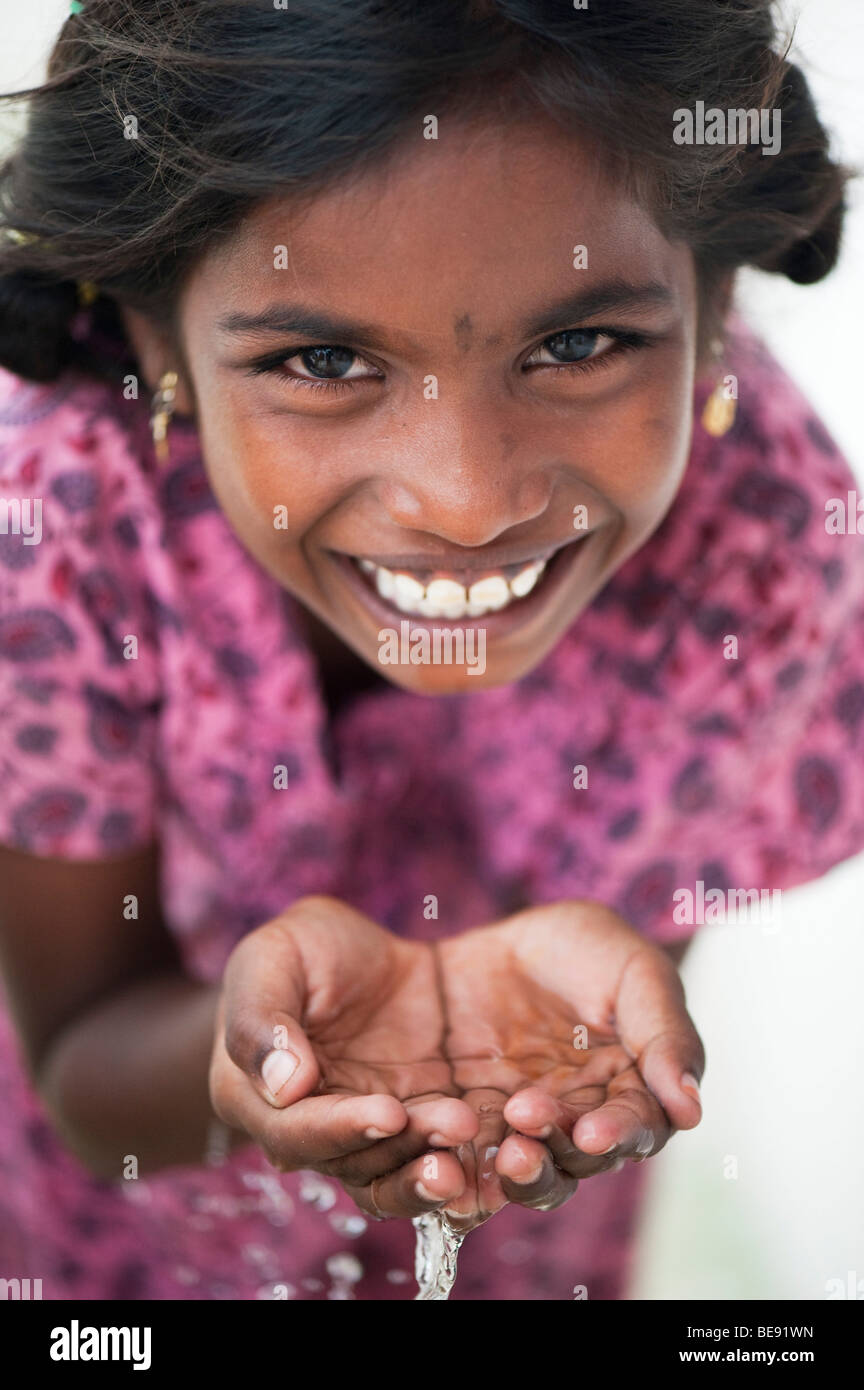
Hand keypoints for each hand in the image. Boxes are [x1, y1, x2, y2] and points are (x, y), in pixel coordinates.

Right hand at [209, 896, 479, 1219]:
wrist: (369, 955)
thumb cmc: (305, 949)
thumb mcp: (274, 955)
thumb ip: (261, 1016)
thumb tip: (282, 1087)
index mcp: (254, 1095)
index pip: (294, 1130)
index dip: (340, 1127)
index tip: (390, 1111)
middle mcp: (305, 1131)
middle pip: (348, 1162)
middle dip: (400, 1147)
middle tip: (453, 1121)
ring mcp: (361, 1138)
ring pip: (390, 1175)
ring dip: (430, 1166)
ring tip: (470, 1131)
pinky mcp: (411, 1135)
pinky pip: (429, 1163)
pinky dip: (459, 1167)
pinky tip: (493, 1154)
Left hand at [435, 900, 704, 1227]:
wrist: (503, 937)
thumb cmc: (585, 948)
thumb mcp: (633, 970)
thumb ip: (665, 1034)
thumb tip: (690, 1109)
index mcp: (631, 1091)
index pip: (634, 1127)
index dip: (617, 1134)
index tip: (593, 1133)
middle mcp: (580, 1121)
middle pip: (577, 1161)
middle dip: (555, 1154)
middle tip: (529, 1132)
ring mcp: (524, 1126)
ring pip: (528, 1168)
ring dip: (516, 1169)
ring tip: (500, 1149)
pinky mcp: (472, 1120)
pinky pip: (469, 1154)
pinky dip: (463, 1165)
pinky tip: (450, 1160)